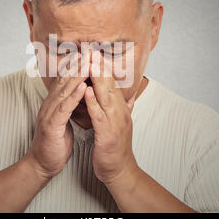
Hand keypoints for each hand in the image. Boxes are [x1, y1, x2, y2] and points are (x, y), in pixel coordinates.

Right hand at [26, 61, 88, 179]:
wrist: (43, 163)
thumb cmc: (56, 143)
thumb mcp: (64, 120)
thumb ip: (70, 106)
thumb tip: (80, 95)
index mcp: (54, 103)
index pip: (65, 80)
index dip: (75, 66)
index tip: (87, 53)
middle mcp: (50, 104)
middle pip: (64, 80)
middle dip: (77, 64)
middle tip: (88, 49)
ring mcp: (49, 113)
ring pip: (64, 90)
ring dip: (77, 74)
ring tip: (88, 61)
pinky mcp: (52, 125)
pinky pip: (65, 108)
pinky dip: (74, 96)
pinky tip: (83, 86)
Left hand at [84, 59, 137, 185]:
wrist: (120, 170)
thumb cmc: (115, 146)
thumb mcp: (121, 123)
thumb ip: (125, 107)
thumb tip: (131, 96)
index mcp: (120, 108)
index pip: (111, 83)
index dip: (102, 67)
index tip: (94, 51)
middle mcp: (120, 111)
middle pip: (109, 84)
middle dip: (100, 65)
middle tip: (92, 48)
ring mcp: (115, 122)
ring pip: (106, 95)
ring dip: (97, 78)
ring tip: (89, 62)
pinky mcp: (108, 133)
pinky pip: (99, 115)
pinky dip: (93, 101)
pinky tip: (87, 90)